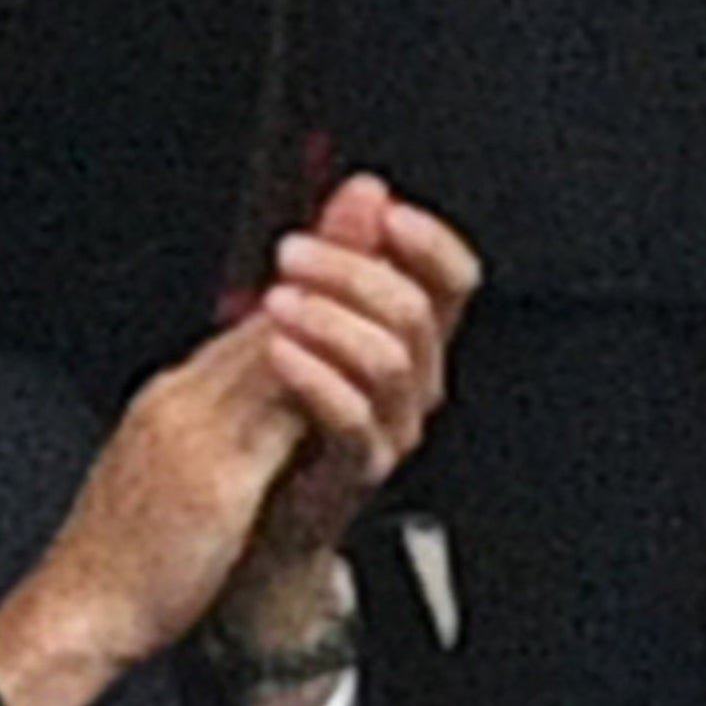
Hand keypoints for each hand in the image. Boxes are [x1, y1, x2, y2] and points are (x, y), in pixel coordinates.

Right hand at [0, 175, 478, 705]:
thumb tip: (274, 401)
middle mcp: (179, 400)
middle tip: (371, 205)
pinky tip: (356, 365)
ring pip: (274, 349)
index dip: (306, 273)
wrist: (75, 614)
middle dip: (328, 258)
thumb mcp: (179, 478)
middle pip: (267, 315)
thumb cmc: (124, 562)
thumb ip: (225, 432)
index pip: (251, 323)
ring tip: (384, 270)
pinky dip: (315, 379)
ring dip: (334, 305)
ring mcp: (191, 432)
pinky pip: (273, 414)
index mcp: (173, 402)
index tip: (343, 222)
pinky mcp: (209, 475)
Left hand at [230, 173, 480, 581]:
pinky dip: (317, 377)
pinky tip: (277, 351)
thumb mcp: (306, 316)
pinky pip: (356, 421)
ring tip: (275, 302)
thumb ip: (344, 254)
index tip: (387, 214)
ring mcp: (390, 429)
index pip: (452, 280)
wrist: (254, 517)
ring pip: (393, 362)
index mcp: (408, 337)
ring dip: (332, 318)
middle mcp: (412, 383)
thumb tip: (365, 188)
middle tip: (293, 254)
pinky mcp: (357, 472)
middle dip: (353, 271)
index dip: (429, 242)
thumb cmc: (282, 415)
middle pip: (417, 311)